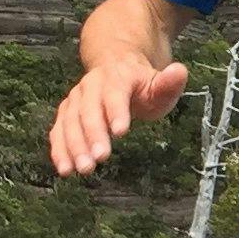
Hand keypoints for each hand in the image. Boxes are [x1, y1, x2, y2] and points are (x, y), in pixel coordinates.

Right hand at [49, 49, 189, 176]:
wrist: (116, 67)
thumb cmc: (141, 84)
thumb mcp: (159, 84)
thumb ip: (169, 83)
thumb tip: (180, 71)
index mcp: (116, 76)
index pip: (115, 93)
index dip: (116, 111)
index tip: (121, 132)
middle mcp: (91, 86)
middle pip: (88, 109)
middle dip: (93, 134)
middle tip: (100, 158)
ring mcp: (76, 99)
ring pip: (70, 121)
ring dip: (74, 146)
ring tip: (82, 169)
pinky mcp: (67, 114)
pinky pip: (59, 131)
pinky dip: (59, 150)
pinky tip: (65, 170)